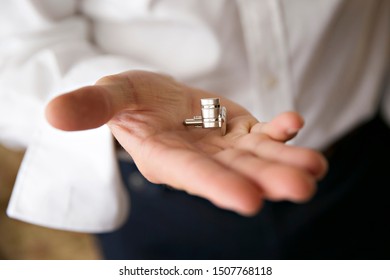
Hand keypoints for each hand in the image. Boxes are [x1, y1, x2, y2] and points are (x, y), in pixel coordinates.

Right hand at [46, 70, 327, 215]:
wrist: (156, 97)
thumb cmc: (129, 98)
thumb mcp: (110, 95)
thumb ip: (90, 106)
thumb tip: (53, 114)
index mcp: (165, 156)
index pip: (192, 174)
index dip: (217, 185)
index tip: (249, 200)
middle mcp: (199, 158)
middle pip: (235, 171)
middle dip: (268, 179)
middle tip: (302, 187)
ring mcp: (224, 146)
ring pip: (257, 157)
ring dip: (285, 161)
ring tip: (314, 167)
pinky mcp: (239, 131)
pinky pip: (263, 134)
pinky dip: (280, 131)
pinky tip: (293, 122)